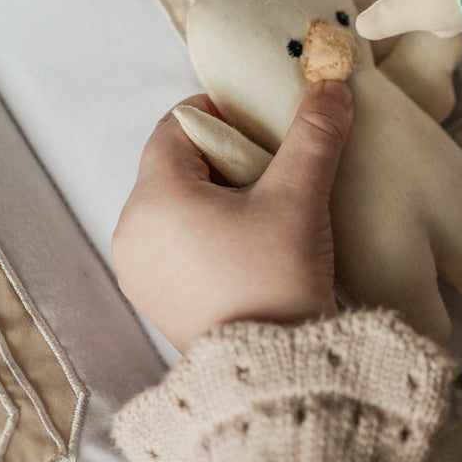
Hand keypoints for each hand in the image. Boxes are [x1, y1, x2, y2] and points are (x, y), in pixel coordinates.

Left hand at [112, 81, 353, 352]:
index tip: (262, 130)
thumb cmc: (277, 279)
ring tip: (265, 215)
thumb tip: (330, 86)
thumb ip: (314, 135)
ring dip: (215, 199)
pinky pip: (173, 246)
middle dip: (223, 160)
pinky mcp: (154, 303)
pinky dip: (204, 235)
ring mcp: (138, 272)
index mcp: (154, 197)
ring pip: (173, 208)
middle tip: (273, 172)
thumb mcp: (300, 197)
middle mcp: (131, 232)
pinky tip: (247, 252)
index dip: (221, 118)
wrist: (276, 375)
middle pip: (173, 167)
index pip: (177, 127)